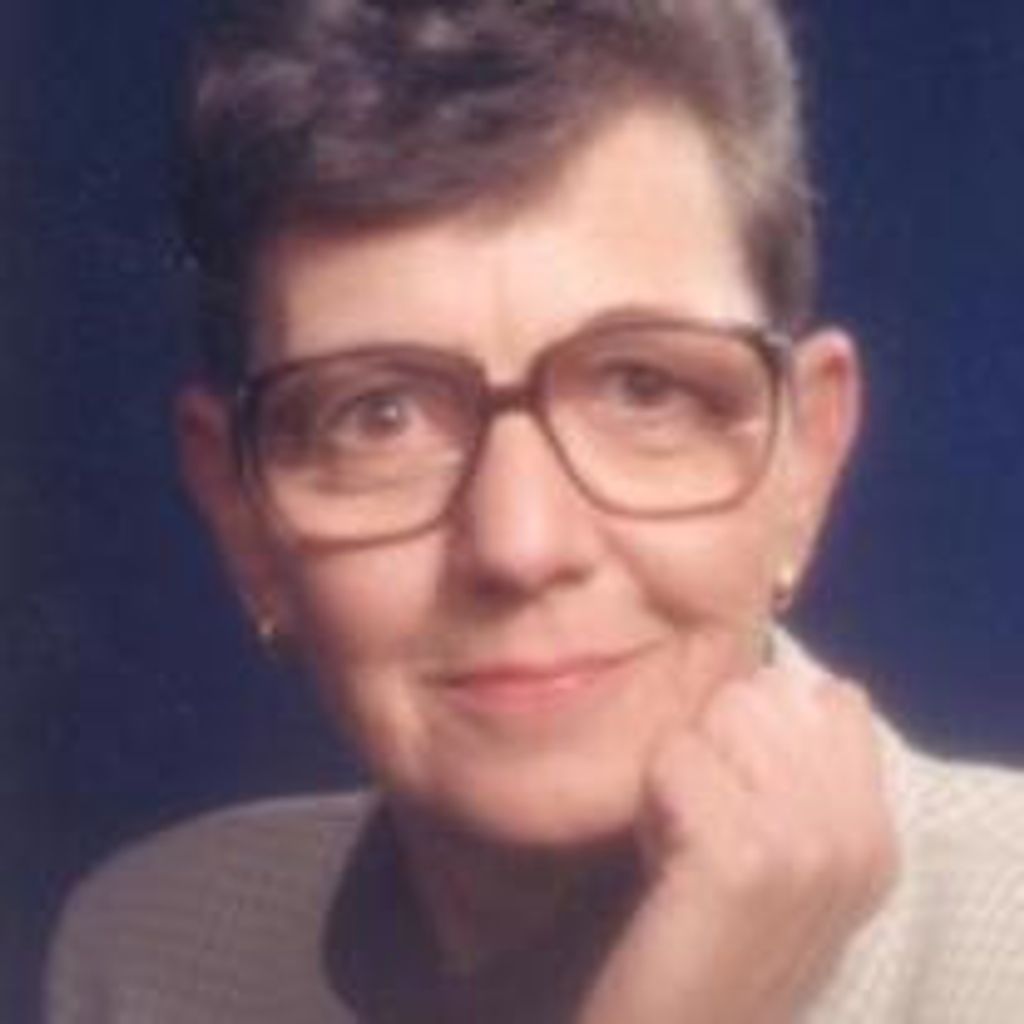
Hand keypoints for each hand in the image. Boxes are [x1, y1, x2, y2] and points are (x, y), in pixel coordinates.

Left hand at [578, 666, 897, 1023]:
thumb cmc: (708, 935)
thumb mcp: (779, 852)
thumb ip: (800, 772)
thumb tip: (796, 679)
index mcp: (874, 833)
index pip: (832, 699)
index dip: (760, 724)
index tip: (740, 794)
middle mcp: (856, 833)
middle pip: (760, 696)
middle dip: (711, 747)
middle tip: (702, 824)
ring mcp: (808, 843)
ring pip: (714, 719)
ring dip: (677, 773)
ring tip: (683, 842)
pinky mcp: (744, 855)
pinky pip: (672, 759)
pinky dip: (650, 805)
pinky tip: (660, 864)